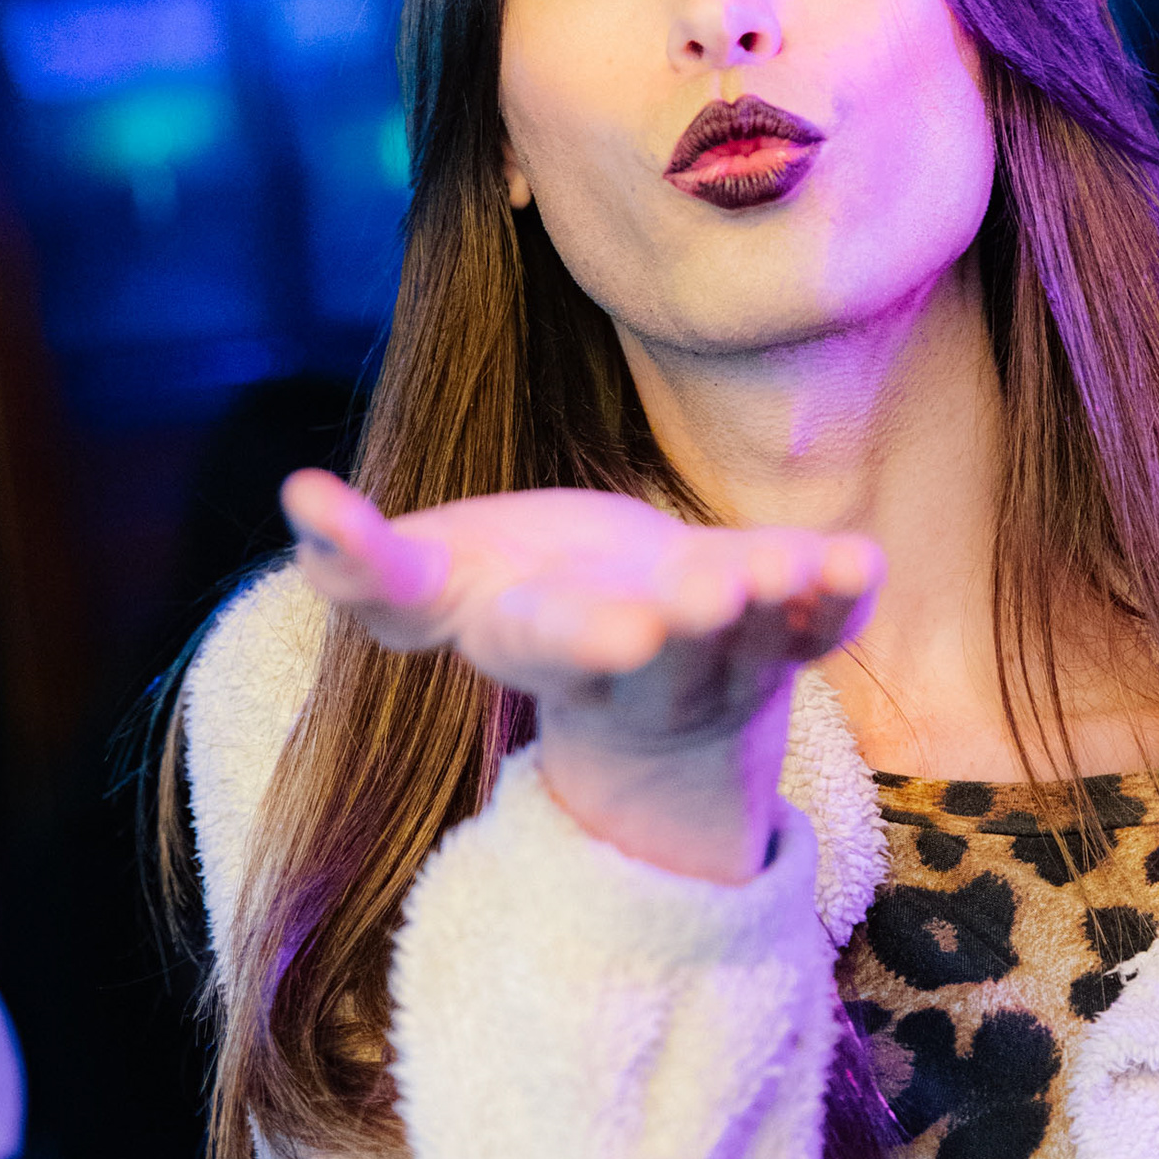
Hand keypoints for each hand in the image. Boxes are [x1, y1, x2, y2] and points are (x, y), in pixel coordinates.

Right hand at [278, 473, 881, 882]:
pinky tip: (858, 563)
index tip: (612, 628)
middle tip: (698, 604)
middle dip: (680, 632)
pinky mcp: (781, 631)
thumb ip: (361, 564)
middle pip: (659, 659)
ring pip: (749, 639)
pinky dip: (840, 602)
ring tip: (790, 566)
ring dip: (770, 602)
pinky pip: (821, 628)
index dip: (575, 637)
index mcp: (537, 643)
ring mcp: (716, 652)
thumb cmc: (505, 593)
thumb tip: (300, 497)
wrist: (621, 641)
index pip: (547, 646)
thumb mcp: (422, 591)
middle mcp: (634, 662)